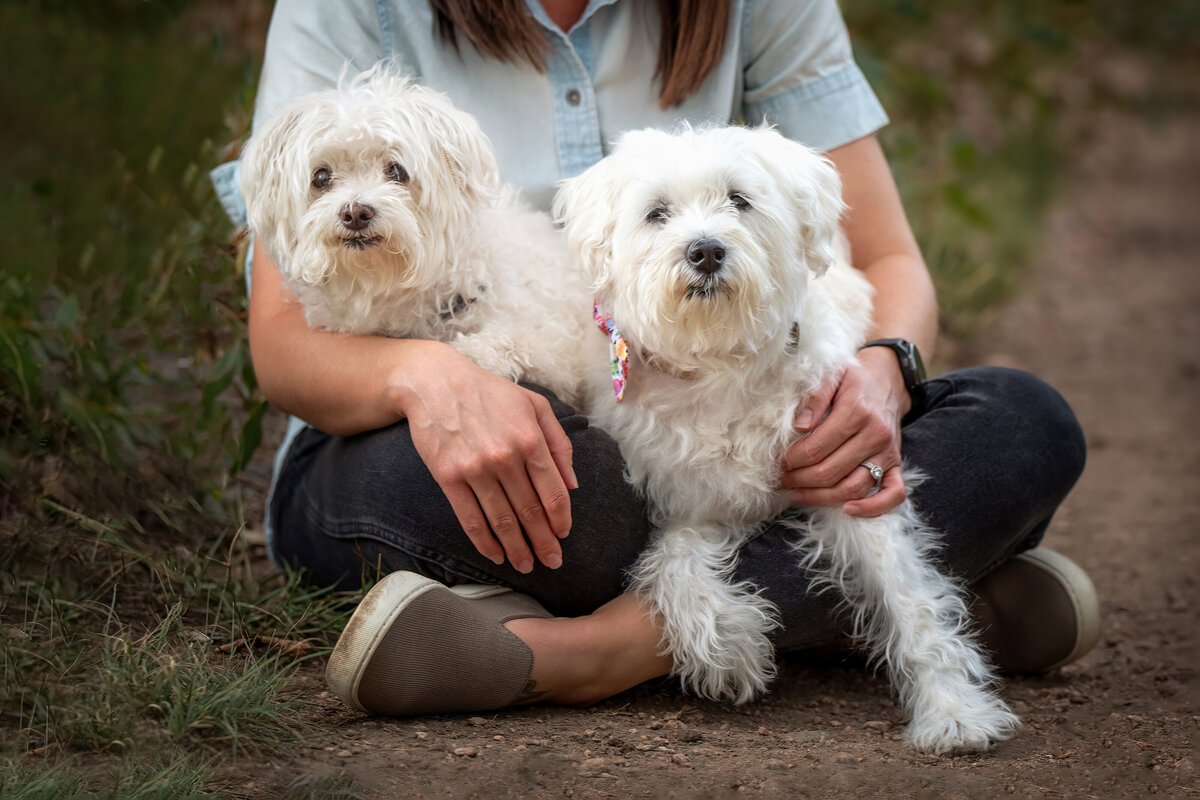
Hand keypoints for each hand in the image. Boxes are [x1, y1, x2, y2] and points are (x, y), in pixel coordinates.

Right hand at [395, 344, 577, 572]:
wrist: (435, 383)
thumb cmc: (490, 393)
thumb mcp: (535, 405)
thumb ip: (559, 442)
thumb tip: (572, 484)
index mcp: (530, 439)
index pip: (554, 493)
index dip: (561, 520)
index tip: (563, 534)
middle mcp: (505, 458)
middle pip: (531, 512)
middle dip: (544, 542)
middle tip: (552, 562)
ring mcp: (475, 470)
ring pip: (502, 521)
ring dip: (517, 549)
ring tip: (527, 565)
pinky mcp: (448, 478)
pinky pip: (470, 519)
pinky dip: (485, 542)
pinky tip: (496, 555)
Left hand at [778, 349, 910, 516]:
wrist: (889, 379)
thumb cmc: (854, 378)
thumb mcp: (832, 375)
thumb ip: (814, 397)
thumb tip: (799, 425)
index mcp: (857, 411)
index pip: (816, 448)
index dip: (791, 461)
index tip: (776, 463)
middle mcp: (875, 435)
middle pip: (831, 471)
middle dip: (799, 480)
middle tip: (779, 480)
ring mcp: (888, 453)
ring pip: (854, 487)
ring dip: (821, 497)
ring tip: (796, 493)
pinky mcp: (896, 464)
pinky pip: (893, 494)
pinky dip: (873, 508)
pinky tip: (847, 510)